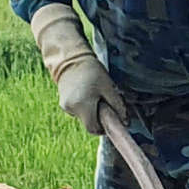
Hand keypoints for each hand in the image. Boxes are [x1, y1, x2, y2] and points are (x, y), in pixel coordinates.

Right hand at [30, 1, 123, 135]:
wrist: (70, 59)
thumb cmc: (92, 71)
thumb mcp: (109, 87)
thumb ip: (117, 106)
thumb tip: (126, 122)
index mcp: (83, 106)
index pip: (94, 129)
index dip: (104, 129)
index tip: (111, 122)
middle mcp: (72, 109)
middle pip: (89, 124)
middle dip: (99, 119)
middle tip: (105, 106)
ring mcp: (65, 106)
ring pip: (83, 118)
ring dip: (91, 112)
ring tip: (95, 97)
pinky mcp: (63, 103)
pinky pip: (77, 111)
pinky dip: (84, 107)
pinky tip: (87, 94)